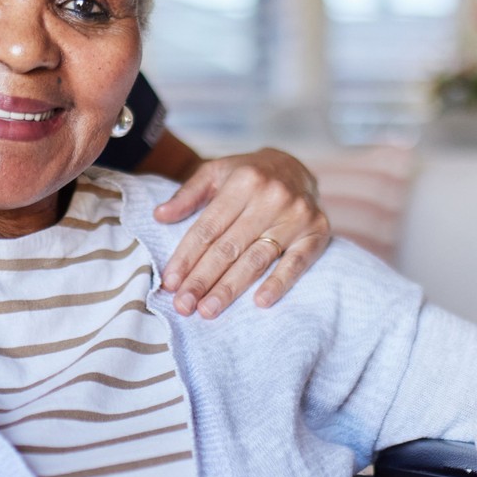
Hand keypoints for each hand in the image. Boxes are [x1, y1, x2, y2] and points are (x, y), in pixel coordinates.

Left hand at [153, 148, 331, 317]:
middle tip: (183, 305)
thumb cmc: (248, 175)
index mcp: (243, 181)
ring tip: (208, 310)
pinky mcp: (317, 231)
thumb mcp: (216, 173)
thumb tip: (159, 215)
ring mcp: (297, 215)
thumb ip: (188, 194)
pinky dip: (279, 283)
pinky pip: (297, 262)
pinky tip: (260, 302)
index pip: (208, 227)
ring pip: (257, 258)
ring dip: (231, 288)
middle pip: (229, 247)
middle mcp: (271, 196)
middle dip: (203, 279)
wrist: (296, 166)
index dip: (187, 257)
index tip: (170, 283)